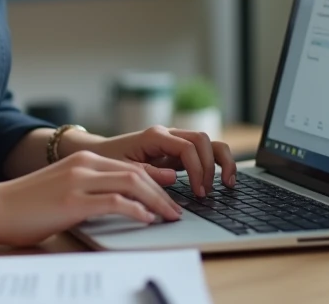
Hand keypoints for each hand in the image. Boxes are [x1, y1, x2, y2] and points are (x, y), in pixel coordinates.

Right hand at [0, 152, 182, 246]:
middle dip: (163, 193)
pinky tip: (147, 220)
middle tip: (178, 210)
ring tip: (169, 216)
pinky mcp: (72, 201)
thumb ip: (90, 190)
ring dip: (157, 201)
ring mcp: (78, 181)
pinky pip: (115, 202)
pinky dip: (137, 210)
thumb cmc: (25, 204)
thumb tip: (119, 203)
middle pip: (138, 173)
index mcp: (84, 160)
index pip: (132, 167)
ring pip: (132, 183)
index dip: (157, 181)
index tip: (172, 197)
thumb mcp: (63, 189)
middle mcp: (85, 165)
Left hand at [75, 126, 237, 196]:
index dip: (197, 169)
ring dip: (221, 161)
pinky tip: (224, 180)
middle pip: (202, 140)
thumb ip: (146, 173)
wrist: (99, 154)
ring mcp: (176, 142)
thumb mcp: (121, 170)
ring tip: (228, 184)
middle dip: (210, 167)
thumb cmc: (108, 161)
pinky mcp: (179, 152)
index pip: (187, 147)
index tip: (198, 192)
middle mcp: (169, 135)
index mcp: (155, 136)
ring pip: (208, 142)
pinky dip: (217, 163)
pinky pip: (205, 152)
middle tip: (205, 193)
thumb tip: (173, 178)